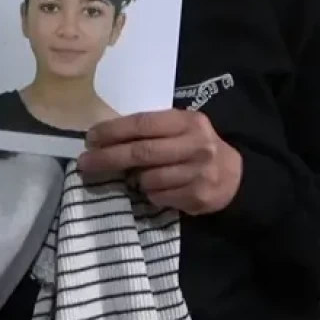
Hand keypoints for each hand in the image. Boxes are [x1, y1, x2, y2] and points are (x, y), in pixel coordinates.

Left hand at [79, 109, 242, 214]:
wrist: (235, 175)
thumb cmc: (194, 146)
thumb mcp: (179, 128)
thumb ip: (150, 130)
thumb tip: (103, 137)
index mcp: (186, 122)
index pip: (142, 124)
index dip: (112, 131)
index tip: (90, 138)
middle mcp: (195, 145)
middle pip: (141, 152)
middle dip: (108, 158)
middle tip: (84, 163)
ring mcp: (198, 173)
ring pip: (148, 179)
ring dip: (132, 180)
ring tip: (132, 177)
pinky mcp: (198, 197)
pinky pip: (159, 197)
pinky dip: (150, 194)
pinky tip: (155, 188)